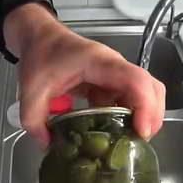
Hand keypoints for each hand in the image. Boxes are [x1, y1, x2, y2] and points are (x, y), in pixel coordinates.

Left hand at [4, 4, 165, 146]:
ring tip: (131, 141)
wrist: (39, 37)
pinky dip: (129, 117)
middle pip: (150, 88)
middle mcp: (114, 67)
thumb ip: (34, 119)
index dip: (145, 106)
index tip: (141, 131)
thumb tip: (48, 145)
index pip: (136, 80)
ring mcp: (115, 75)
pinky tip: (116, 133)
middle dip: (152, 116)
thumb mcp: (31, 89)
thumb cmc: (41, 54)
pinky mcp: (111, 83)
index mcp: (99, 63)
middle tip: (140, 142)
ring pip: (144, 94)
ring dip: (142, 118)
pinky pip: (129, 100)